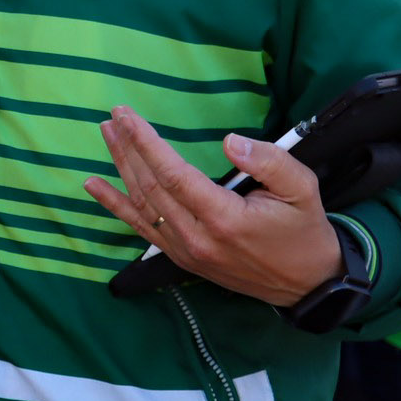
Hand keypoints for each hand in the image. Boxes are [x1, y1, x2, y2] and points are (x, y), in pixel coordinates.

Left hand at [84, 106, 343, 306]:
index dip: (146, 143)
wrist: (307, 284)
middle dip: (129, 147)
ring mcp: (185, 251)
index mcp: (223, 218)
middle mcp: (196, 237)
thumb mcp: (302, 189)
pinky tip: (93, 185)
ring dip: (121, 166)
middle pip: (150, 186)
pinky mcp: (181, 258)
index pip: (173, 174)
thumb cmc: (303, 230)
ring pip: (142, 203)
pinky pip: (141, 228)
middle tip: (113, 116)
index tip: (127, 116)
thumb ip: (269, 161)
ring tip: (107, 134)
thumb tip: (230, 141)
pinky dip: (115, 205)